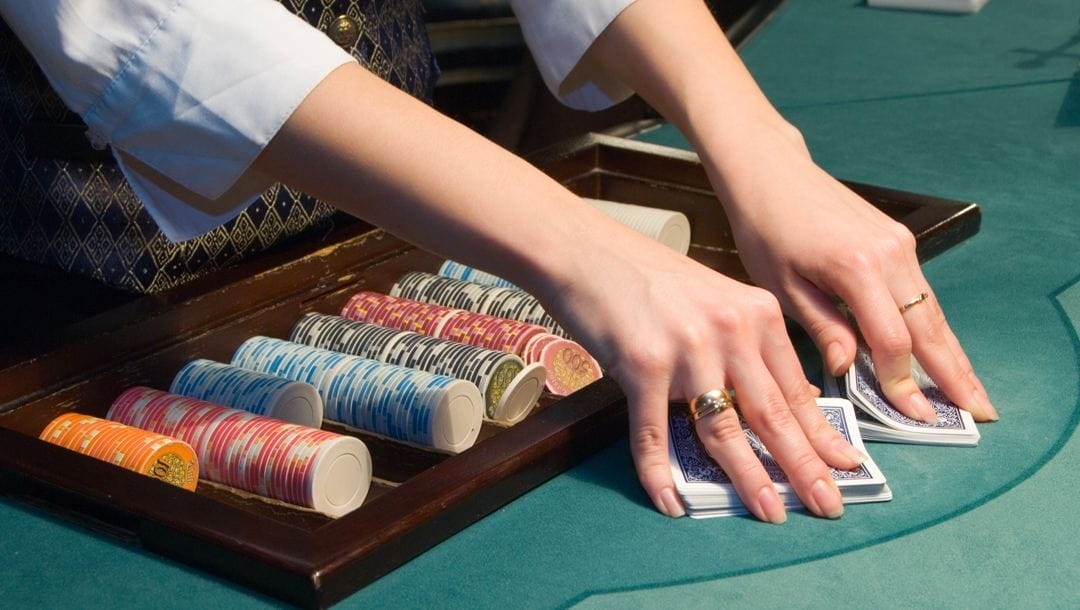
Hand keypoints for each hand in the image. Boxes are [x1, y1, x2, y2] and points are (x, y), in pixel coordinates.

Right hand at [543, 218, 866, 521]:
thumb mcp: (714, 301)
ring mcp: (687, 348)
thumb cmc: (648, 277)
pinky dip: (659, 472)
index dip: (822, 434)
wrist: (587, 250)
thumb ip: (746, 346)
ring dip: (749, 479)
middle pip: (772, 414)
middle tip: (828, 505)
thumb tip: (777, 403)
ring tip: (770, 513)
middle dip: (804, 467)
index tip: (846, 467)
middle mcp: (729, 330)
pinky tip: (670, 501)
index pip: (796, 387)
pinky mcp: (642, 364)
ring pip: (724, 430)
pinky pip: (653, 432)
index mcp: (756, 313)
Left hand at [706, 119, 997, 423]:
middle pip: (929, 325)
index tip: (915, 416)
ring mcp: (899, 244)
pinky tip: (943, 351)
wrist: (772, 173)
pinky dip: (934, 325)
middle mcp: (889, 254)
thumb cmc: (766, 229)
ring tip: (971, 391)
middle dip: (954, 373)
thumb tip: (847, 370)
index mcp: (856, 267)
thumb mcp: (781, 287)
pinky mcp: (898, 239)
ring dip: (953, 352)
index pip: (891, 339)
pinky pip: (922, 292)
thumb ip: (821, 327)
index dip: (902, 381)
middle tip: (979, 413)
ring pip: (933, 309)